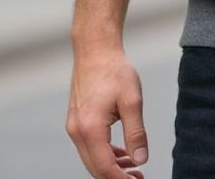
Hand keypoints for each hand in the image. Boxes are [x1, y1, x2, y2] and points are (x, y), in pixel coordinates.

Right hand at [66, 47, 148, 177]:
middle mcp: (77, 131)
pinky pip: (89, 146)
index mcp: (90, 128)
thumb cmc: (114, 70)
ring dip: (111, 166)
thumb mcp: (132, 100)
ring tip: (134, 167)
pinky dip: (104, 154)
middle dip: (116, 177)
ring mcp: (74, 127)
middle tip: (138, 178)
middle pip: (95, 168)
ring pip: (91, 158)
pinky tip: (121, 154)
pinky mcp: (76, 121)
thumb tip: (141, 159)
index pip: (105, 167)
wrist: (95, 49)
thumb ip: (136, 132)